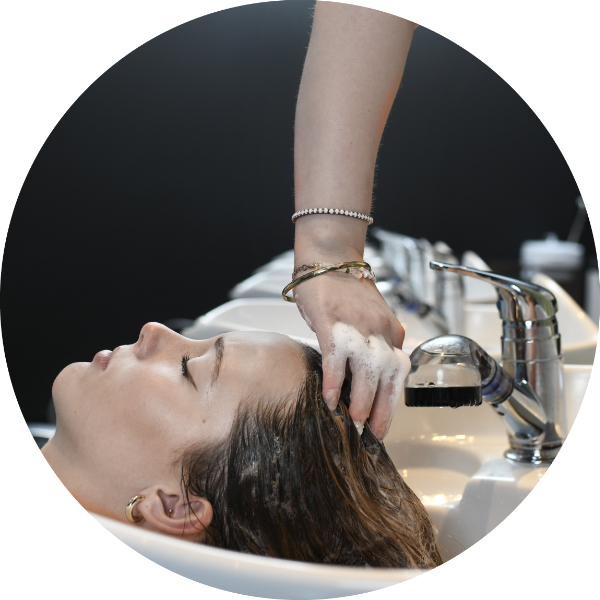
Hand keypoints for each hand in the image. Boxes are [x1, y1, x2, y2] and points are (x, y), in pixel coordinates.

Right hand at [293, 269, 408, 439]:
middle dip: (383, 410)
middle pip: (390, 378)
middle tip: (373, 433)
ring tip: (354, 423)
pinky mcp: (335, 325)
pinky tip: (330, 399)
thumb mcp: (370, 317)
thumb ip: (374, 341)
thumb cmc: (344, 289)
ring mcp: (359, 328)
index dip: (391, 400)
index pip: (398, 373)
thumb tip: (367, 373)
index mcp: (392, 331)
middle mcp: (381, 331)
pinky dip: (336, 384)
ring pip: (369, 374)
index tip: (383, 421)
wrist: (329, 258)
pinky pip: (338, 361)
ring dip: (363, 402)